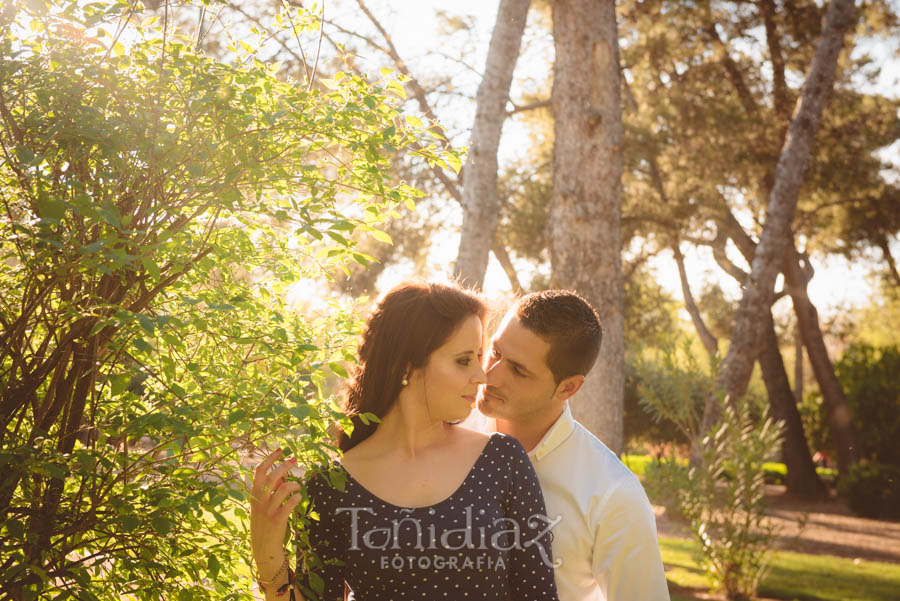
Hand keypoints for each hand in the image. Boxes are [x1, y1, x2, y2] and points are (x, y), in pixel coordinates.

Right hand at [250, 448, 302, 567]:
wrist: (262, 545)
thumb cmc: (264, 520)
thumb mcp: (262, 504)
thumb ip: (270, 489)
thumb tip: (282, 475)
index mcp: (254, 494)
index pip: (259, 471)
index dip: (269, 458)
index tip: (280, 449)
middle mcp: (260, 500)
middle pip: (273, 476)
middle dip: (285, 465)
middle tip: (294, 460)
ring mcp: (269, 510)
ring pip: (283, 489)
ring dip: (293, 484)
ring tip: (297, 486)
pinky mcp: (278, 519)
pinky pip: (290, 504)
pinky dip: (297, 498)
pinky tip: (298, 498)